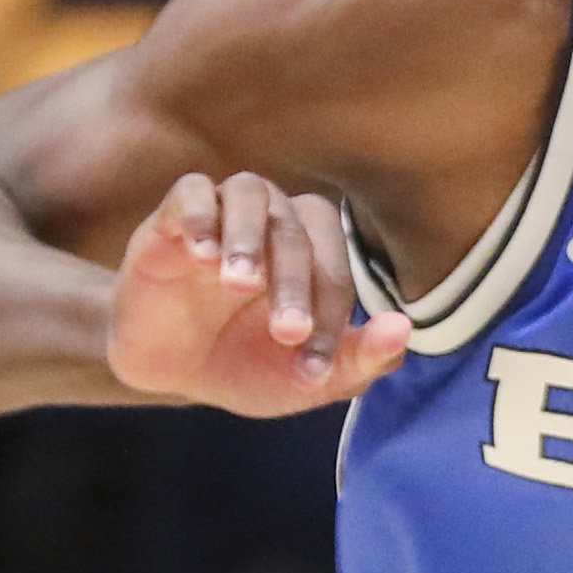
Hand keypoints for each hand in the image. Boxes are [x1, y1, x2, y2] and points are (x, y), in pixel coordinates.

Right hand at [107, 170, 414, 413]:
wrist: (168, 370)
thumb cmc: (243, 365)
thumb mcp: (300, 382)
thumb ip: (358, 360)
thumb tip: (404, 329)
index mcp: (314, 254)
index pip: (335, 268)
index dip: (332, 318)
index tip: (311, 370)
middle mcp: (274, 223)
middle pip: (297, 228)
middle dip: (297, 282)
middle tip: (287, 332)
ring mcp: (223, 216)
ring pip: (250, 191)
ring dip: (250, 235)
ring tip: (240, 284)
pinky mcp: (170, 218)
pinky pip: (191, 191)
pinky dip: (199, 215)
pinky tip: (200, 256)